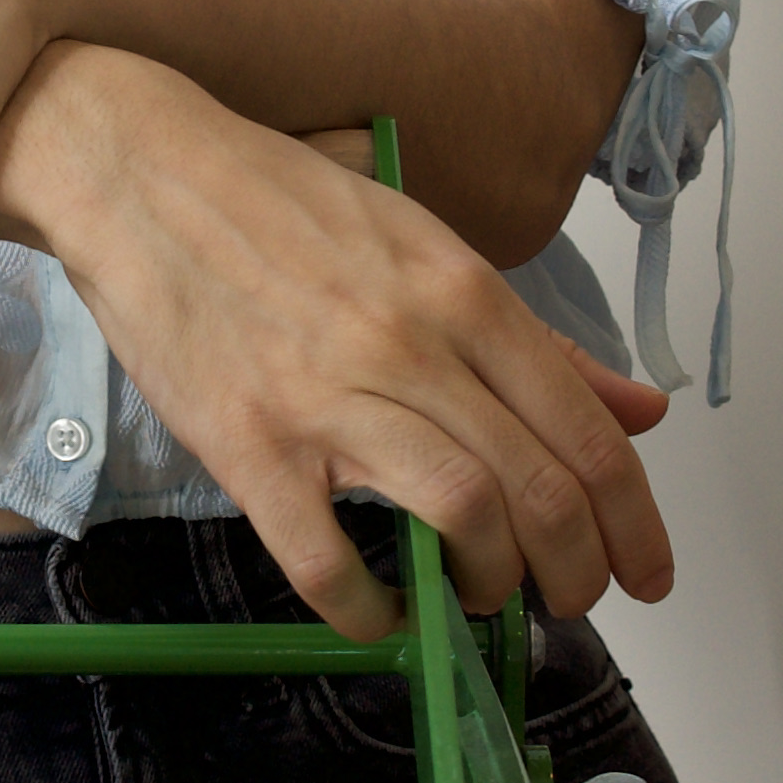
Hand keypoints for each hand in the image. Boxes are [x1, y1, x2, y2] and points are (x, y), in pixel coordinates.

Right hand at [0, 46, 674, 639]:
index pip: (586, 430)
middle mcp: (413, 342)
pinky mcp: (250, 444)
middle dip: (578, 572)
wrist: (138, 169)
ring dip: (492, 586)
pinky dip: (370, 613)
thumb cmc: (277, 201)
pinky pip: (328, 563)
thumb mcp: (423, 243)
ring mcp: (329, 395)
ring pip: (465, 519)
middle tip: (570, 600)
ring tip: (480, 594)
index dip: (633, 522)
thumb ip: (532, 338)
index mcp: (463, 288)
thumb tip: (641, 409)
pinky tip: (381, 613)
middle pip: (543, 490)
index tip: (644, 572)